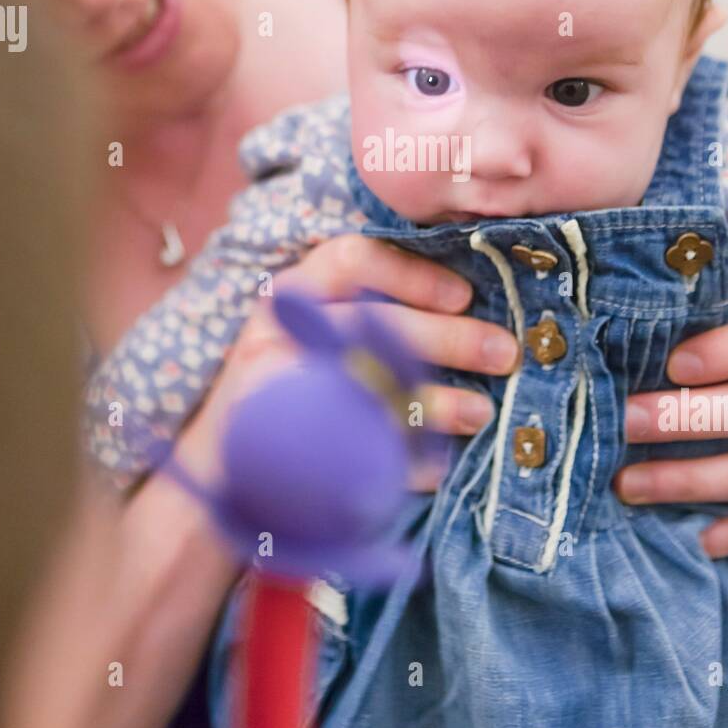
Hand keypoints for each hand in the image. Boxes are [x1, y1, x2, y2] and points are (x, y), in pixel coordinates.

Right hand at [211, 234, 515, 450]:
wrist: (225, 465)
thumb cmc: (296, 381)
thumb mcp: (319, 329)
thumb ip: (377, 311)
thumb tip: (475, 308)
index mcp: (294, 293)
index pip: (350, 259)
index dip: (411, 274)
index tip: (463, 295)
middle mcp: (278, 332)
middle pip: (368, 322)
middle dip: (445, 338)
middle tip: (502, 352)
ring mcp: (270, 390)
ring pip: (362, 386)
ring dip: (432, 402)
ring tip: (481, 412)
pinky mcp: (272, 448)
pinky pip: (351, 453)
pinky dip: (400, 463)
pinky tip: (438, 467)